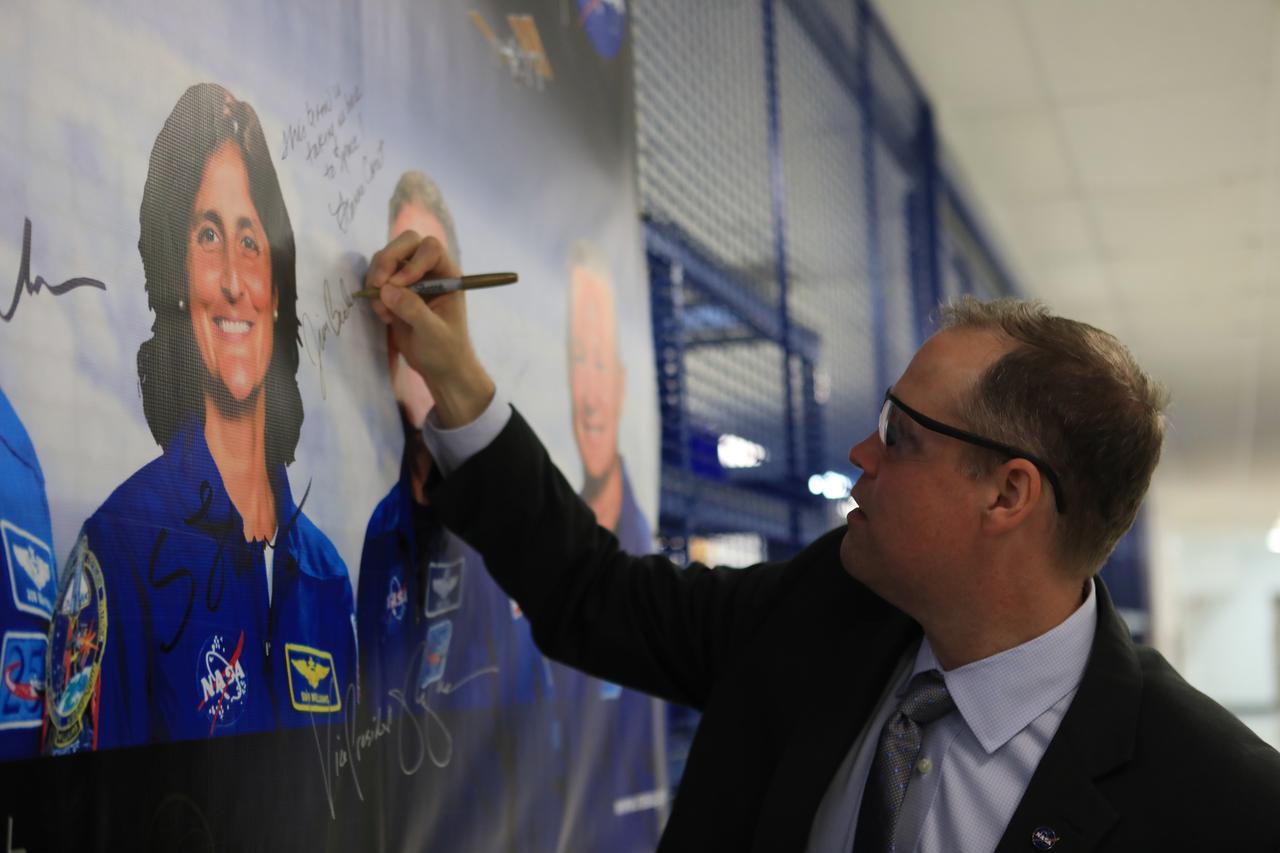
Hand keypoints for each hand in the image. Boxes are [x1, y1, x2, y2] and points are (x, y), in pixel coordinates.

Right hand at [366, 232, 494, 427]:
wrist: (440, 369)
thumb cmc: (446, 351)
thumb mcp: (433, 333)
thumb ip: (414, 310)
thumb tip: (387, 290)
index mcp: (447, 275)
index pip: (430, 248)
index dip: (413, 261)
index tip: (401, 284)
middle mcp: (428, 271)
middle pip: (405, 243)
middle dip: (387, 260)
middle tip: (377, 286)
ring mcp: (409, 279)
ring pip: (386, 259)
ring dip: (377, 280)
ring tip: (384, 311)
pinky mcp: (393, 292)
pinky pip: (377, 279)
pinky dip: (373, 293)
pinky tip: (383, 316)